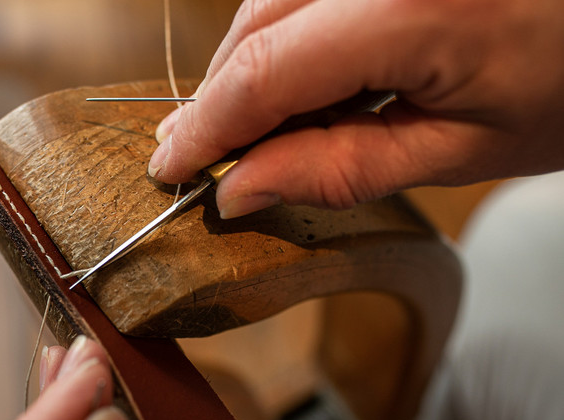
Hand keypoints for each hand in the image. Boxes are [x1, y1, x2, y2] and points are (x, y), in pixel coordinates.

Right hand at [148, 0, 563, 214]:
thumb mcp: (462, 150)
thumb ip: (340, 168)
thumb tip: (240, 188)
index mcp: (414, 8)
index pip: (266, 71)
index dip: (206, 126)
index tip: (171, 168)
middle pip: (255, 26)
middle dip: (220, 99)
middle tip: (200, 157)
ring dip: (251, 66)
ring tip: (257, 128)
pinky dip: (286, 34)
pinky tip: (303, 80)